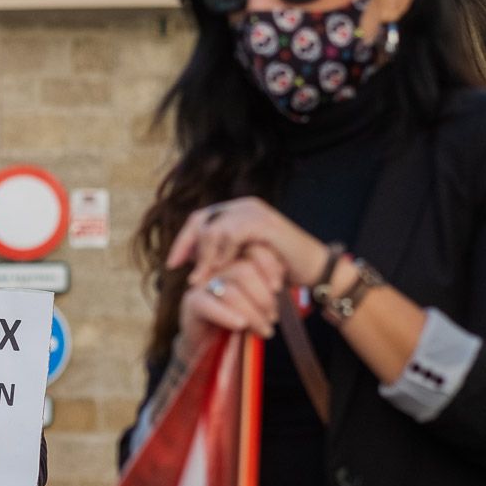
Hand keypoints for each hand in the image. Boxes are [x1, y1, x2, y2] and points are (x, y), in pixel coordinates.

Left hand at [167, 197, 329, 287]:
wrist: (313, 270)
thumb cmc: (279, 270)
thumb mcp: (243, 262)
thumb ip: (221, 256)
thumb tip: (192, 263)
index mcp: (236, 212)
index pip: (200, 220)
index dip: (183, 241)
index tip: (172, 264)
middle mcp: (243, 206)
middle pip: (201, 219)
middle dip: (187, 245)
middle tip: (178, 269)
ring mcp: (254, 211)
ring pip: (213, 228)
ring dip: (205, 256)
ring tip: (202, 279)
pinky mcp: (263, 222)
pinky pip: (232, 234)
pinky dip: (222, 254)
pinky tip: (221, 271)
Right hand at [174, 246, 285, 360]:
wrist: (211, 350)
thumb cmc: (238, 325)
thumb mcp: (258, 304)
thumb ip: (268, 289)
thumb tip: (283, 279)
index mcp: (235, 262)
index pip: (255, 252)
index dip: (270, 267)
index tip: (279, 289)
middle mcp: (218, 269)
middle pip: (244, 270)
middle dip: (264, 297)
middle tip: (273, 317)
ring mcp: (203, 285)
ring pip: (232, 291)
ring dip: (253, 314)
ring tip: (264, 331)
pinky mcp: (192, 303)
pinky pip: (210, 305)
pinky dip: (227, 316)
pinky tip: (240, 325)